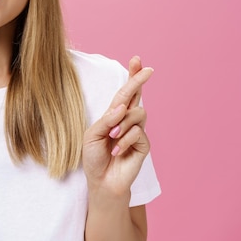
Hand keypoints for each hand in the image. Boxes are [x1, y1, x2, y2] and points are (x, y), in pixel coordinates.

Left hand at [82, 56, 152, 195]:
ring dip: (123, 124)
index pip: (124, 92)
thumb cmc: (94, 157)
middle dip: (140, 80)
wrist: (101, 181)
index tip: (136, 60)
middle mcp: (127, 120)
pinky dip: (125, 140)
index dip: (131, 76)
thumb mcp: (92, 135)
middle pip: (137, 95)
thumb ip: (106, 120)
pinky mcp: (144, 145)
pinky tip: (117, 151)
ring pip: (138, 113)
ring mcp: (137, 131)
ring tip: (112, 137)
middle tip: (148, 70)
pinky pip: (138, 133)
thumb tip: (122, 107)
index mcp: (114, 114)